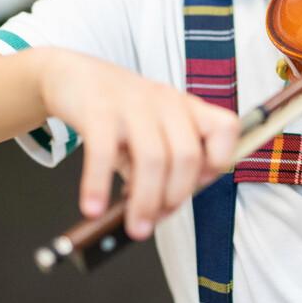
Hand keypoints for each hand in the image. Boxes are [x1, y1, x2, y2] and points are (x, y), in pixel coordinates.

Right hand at [35, 48, 238, 239]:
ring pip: (152, 159)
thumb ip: (164, 166)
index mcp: (187, 108)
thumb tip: (159, 212)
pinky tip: (94, 208)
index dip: (219, 162)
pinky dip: (99, 186)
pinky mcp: (99, 110)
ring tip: (134, 226)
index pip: (226, 128)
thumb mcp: (153, 131)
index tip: (197, 186)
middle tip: (156, 220)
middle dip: (175, 197)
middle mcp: (167, 102)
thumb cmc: (121, 112)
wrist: (75, 76)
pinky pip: (103, 153)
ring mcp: (134, 104)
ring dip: (145, 202)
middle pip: (187, 156)